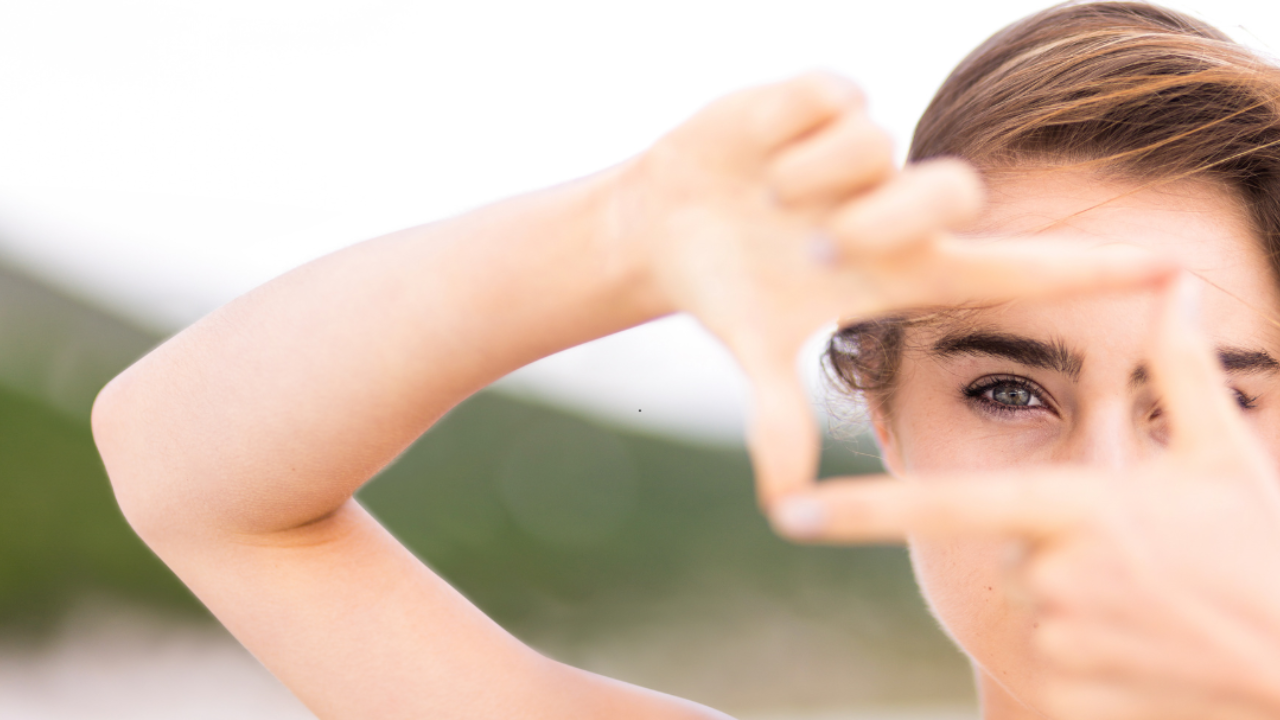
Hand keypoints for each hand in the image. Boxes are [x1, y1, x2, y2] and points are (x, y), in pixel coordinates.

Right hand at [608, 72, 1172, 504]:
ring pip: (876, 144)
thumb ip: (777, 418)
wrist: (666, 225)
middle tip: (822, 243)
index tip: (1165, 272)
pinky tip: (760, 151)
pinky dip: (785, 130)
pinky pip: (830, 100)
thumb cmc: (730, 292)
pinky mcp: (823, 98)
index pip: (1011, 270)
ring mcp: (862, 151)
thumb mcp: (757, 353)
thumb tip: (783, 501)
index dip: (1087, 273)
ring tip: (771, 197)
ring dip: (811, 180)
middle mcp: (897, 204)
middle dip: (886, 216)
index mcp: (903, 271)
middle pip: (951, 189)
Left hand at [773, 276, 1279, 719]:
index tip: (791, 513)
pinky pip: (1052, 665)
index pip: (949, 505)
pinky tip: (1148, 648)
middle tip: (1136, 558)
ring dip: (1076, 602)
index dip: (862, 510)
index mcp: (1077, 507)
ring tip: (1153, 602)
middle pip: (1005, 550)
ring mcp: (1064, 637)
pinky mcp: (1073, 691)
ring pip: (1030, 605)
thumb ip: (1179, 369)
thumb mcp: (1225, 455)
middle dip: (1052, 548)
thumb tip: (1172, 285)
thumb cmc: (1264, 547)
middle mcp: (1056, 570)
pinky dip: (1089, 658)